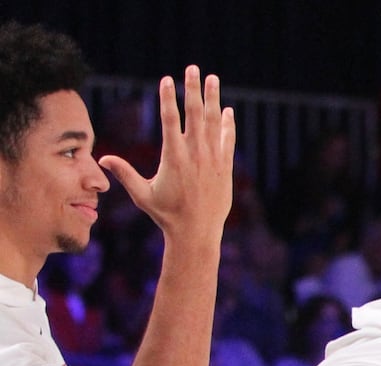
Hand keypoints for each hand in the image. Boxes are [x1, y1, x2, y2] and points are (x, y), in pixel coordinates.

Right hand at [99, 66, 235, 241]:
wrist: (197, 233)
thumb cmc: (166, 214)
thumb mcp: (142, 194)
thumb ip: (124, 173)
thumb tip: (102, 158)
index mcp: (174, 158)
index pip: (170, 120)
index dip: (168, 98)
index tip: (166, 80)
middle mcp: (195, 155)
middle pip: (194, 114)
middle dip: (193, 89)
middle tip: (192, 68)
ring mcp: (213, 161)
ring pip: (213, 124)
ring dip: (213, 99)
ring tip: (213, 78)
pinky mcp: (225, 169)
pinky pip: (228, 141)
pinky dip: (227, 125)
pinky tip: (228, 111)